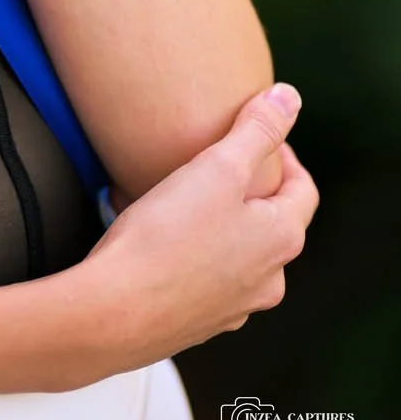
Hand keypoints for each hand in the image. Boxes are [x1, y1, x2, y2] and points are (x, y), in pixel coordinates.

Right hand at [80, 84, 318, 369]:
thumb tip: (290, 98)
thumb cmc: (166, 239)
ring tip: (175, 195)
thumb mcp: (217, 168)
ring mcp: (232, 306)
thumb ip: (257, 131)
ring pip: (233, 251)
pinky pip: (200, 275)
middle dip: (245, 188)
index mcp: (280, 240)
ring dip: (213, 221)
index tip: (255, 135)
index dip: (284, 155)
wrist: (115, 311)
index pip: (303, 189)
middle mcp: (266, 280)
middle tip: (214, 163)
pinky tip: (152, 234)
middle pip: (269, 222)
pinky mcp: (195, 321)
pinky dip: (186, 250)